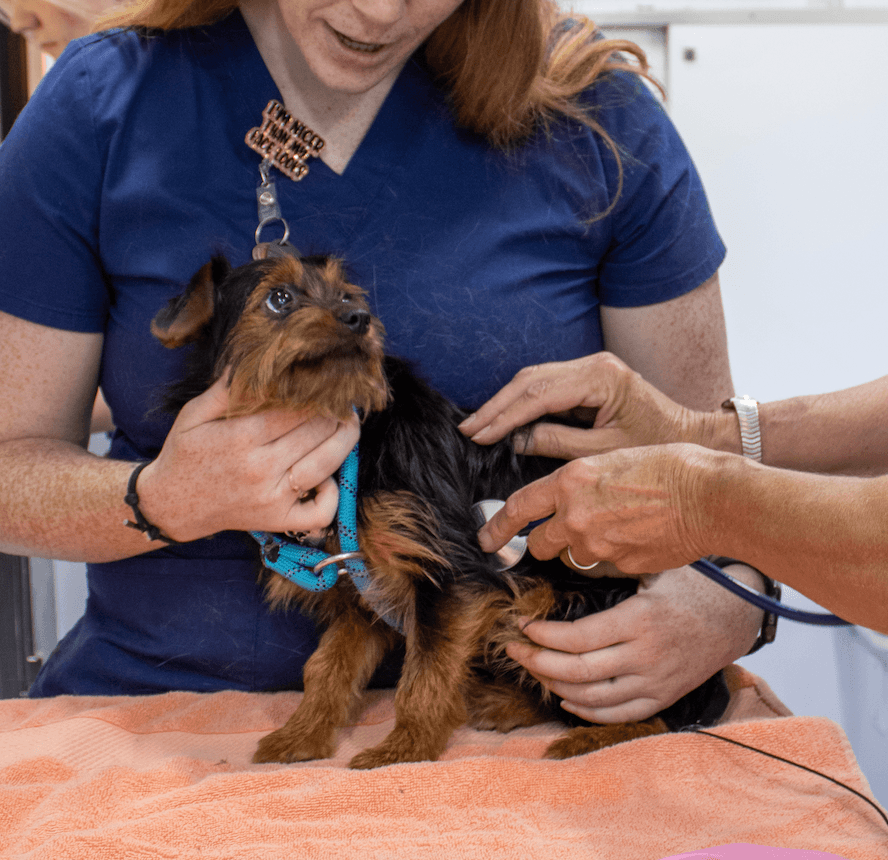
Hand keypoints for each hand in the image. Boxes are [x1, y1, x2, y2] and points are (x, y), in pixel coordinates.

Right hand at [137, 374, 359, 540]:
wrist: (173, 505)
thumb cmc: (186, 454)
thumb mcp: (194, 415)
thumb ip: (224, 390)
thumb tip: (251, 361)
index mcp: (240, 438)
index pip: (294, 410)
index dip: (317, 395)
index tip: (328, 382)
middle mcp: (260, 468)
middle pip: (314, 433)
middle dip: (334, 412)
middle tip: (343, 399)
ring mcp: (272, 497)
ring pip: (325, 465)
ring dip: (345, 441)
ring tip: (349, 423)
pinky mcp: (278, 519)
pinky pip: (320, 511)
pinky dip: (332, 494)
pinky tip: (327, 476)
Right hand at [458, 352, 707, 457]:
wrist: (690, 436)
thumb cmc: (654, 447)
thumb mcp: (603, 452)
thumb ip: (556, 442)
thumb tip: (514, 440)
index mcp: (600, 377)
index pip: (538, 393)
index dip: (504, 415)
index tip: (478, 434)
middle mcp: (593, 364)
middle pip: (530, 378)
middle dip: (496, 405)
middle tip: (468, 429)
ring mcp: (590, 367)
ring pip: (534, 378)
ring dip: (504, 402)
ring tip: (478, 425)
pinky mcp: (587, 377)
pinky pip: (545, 384)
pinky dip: (521, 402)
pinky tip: (503, 418)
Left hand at [478, 444, 714, 574]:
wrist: (709, 496)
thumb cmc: (668, 466)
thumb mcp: (611, 459)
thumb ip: (579, 483)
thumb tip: (563, 502)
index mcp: (570, 479)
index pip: (518, 507)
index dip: (498, 526)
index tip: (487, 539)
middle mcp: (576, 514)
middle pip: (540, 542)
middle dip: (545, 541)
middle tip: (567, 532)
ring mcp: (597, 544)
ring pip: (572, 557)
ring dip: (581, 549)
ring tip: (613, 529)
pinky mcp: (619, 566)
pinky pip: (601, 567)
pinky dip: (609, 559)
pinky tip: (633, 540)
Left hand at [506, 565, 761, 722]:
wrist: (737, 613)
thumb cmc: (690, 584)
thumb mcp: (650, 568)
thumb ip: (610, 572)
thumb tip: (562, 561)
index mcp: (638, 621)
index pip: (576, 638)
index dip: (542, 636)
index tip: (522, 626)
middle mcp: (645, 657)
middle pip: (577, 672)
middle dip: (536, 663)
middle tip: (513, 650)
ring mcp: (655, 682)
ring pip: (592, 697)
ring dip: (554, 686)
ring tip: (533, 668)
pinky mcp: (662, 696)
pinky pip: (618, 714)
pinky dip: (586, 710)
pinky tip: (565, 697)